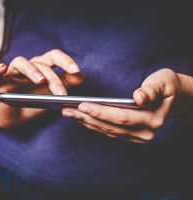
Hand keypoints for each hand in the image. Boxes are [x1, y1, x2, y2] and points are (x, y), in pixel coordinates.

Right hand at [0, 49, 84, 127]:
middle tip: (60, 93)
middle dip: (53, 77)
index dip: (66, 61)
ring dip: (32, 71)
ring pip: (21, 63)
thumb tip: (81, 76)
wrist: (12, 117)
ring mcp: (12, 74)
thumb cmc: (32, 103)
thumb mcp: (51, 96)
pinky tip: (3, 68)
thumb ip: (65, 85)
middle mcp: (28, 68)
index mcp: (42, 69)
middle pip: (41, 63)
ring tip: (40, 81)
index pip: (54, 58)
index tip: (76, 71)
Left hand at [62, 68, 180, 142]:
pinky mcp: (130, 137)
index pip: (122, 117)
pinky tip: (79, 117)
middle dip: (87, 117)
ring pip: (107, 131)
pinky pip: (108, 132)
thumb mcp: (163, 82)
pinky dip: (93, 125)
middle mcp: (145, 133)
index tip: (82, 105)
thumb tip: (139, 98)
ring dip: (86, 122)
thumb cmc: (166, 86)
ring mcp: (137, 137)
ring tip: (68, 112)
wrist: (171, 97)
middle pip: (110, 126)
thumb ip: (151, 90)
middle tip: (66, 109)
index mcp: (153, 120)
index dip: (101, 112)